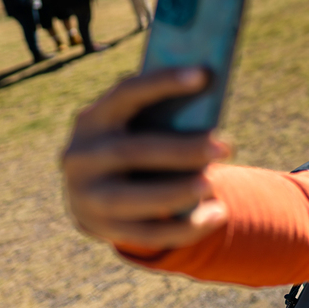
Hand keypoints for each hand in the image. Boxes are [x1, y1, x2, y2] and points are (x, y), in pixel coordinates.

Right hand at [60, 68, 230, 249]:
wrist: (94, 192)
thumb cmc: (135, 143)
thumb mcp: (138, 124)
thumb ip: (166, 113)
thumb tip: (215, 97)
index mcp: (94, 118)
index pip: (125, 93)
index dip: (163, 82)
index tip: (204, 74)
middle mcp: (82, 156)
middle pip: (133, 151)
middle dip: (183, 150)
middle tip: (226, 147)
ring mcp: (87, 196)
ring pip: (133, 198)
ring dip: (178, 192)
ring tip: (214, 185)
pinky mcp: (102, 228)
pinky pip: (145, 233)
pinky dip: (185, 227)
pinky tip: (217, 215)